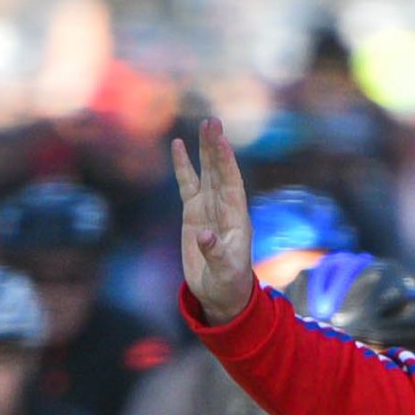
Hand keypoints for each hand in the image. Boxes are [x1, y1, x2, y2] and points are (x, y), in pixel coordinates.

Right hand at [166, 119, 255, 324]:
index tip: (221, 141)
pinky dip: (184, 165)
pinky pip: (188, 184)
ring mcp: (209, 208)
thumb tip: (204, 236)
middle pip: (220, 171)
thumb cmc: (228, 284)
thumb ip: (216, 254)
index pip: (232, 184)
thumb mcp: (225, 272)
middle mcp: (225, 207)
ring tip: (204, 124)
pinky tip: (178, 146)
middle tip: (213, 121)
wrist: (220, 293)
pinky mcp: (193, 213)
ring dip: (204, 150)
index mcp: (237, 218)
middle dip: (216, 147)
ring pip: (206, 172)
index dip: (226, 163)